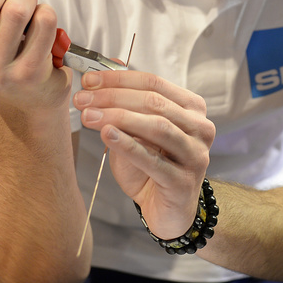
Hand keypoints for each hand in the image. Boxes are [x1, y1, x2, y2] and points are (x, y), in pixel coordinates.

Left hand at [72, 69, 215, 237]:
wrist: (167, 210)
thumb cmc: (152, 167)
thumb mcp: (138, 131)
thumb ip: (127, 104)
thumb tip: (103, 73)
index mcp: (192, 108)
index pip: (154, 83)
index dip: (119, 79)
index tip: (89, 81)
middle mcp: (200, 128)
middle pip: (154, 102)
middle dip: (113, 97)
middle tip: (83, 99)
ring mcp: (195, 155)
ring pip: (157, 126)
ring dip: (118, 117)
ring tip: (89, 116)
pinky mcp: (183, 181)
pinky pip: (153, 159)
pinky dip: (128, 145)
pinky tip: (107, 135)